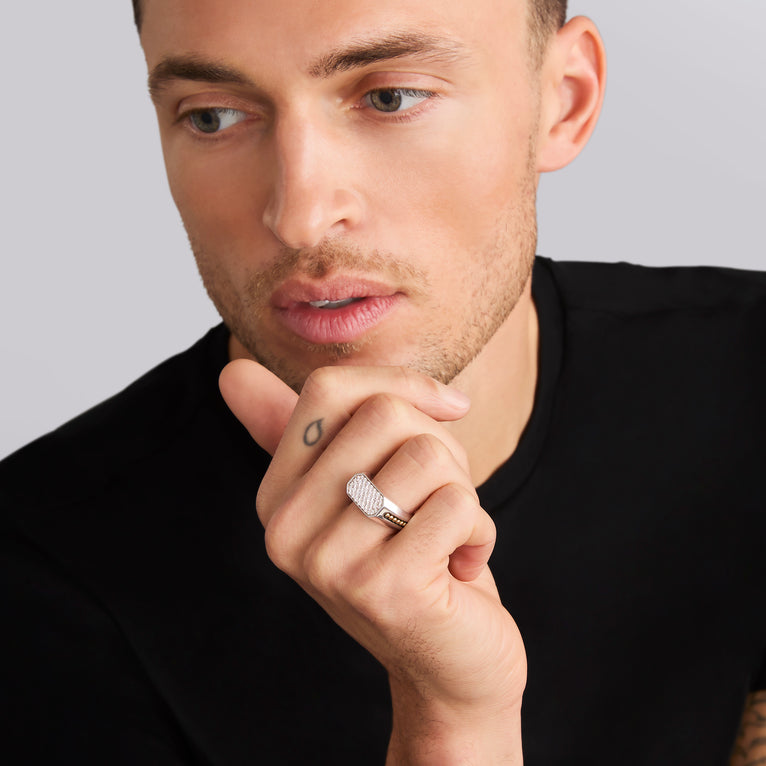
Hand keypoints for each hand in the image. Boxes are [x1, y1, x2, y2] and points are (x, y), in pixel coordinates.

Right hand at [220, 360, 525, 763]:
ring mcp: (326, 564)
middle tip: (436, 507)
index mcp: (275, 495)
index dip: (404, 385)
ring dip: (463, 494)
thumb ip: (310, 431)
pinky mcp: (381, 590)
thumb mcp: (361, 486)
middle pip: (386, 415)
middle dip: (443, 450)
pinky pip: (458, 504)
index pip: (328, 388)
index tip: (448, 408)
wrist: (451, 663)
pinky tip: (460, 571)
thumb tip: (231, 370)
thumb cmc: (414, 558)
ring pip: (427, 455)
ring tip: (445, 539)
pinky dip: (480, 531)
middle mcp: (284, 529)